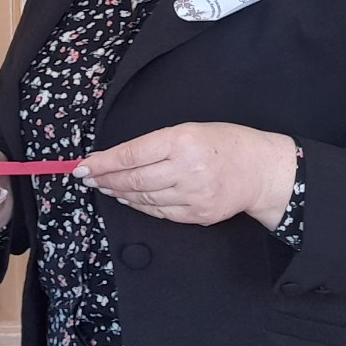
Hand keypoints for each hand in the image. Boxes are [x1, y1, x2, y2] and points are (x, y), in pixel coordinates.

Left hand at [79, 124, 297, 228]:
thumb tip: (116, 157)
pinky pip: (160, 212)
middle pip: (134, 180)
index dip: (103, 162)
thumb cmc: (225, 143)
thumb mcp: (190, 130)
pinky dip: (141, 206)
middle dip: (105, 180)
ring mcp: (193, 195)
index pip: (132, 154)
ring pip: (144, 198)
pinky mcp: (199, 215)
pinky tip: (129, 199)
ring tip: (106, 187)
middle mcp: (186, 169)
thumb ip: (155, 144)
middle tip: (88, 178)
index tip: (82, 166)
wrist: (262, 170)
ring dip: (120, 194)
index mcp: (182, 141)